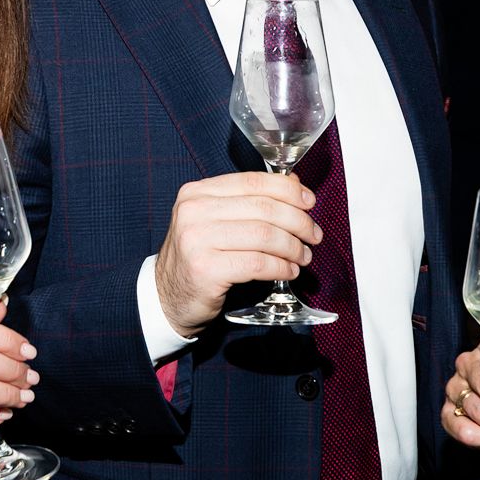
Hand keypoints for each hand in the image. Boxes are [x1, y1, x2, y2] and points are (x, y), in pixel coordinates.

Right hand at [154, 172, 321, 336]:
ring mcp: (197, 239)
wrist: (167, 297)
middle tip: (313, 235)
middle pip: (264, 208)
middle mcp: (194, 211)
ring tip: (303, 256)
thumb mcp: (216, 222)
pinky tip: (289, 271)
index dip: (288, 190)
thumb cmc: (199, 258)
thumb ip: (249, 203)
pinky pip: (257, 263)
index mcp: (198, 192)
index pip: (253, 182)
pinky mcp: (206, 269)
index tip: (309, 202)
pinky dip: (281, 267)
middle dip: (298, 221)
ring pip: (264, 236)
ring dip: (292, 247)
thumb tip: (294, 186)